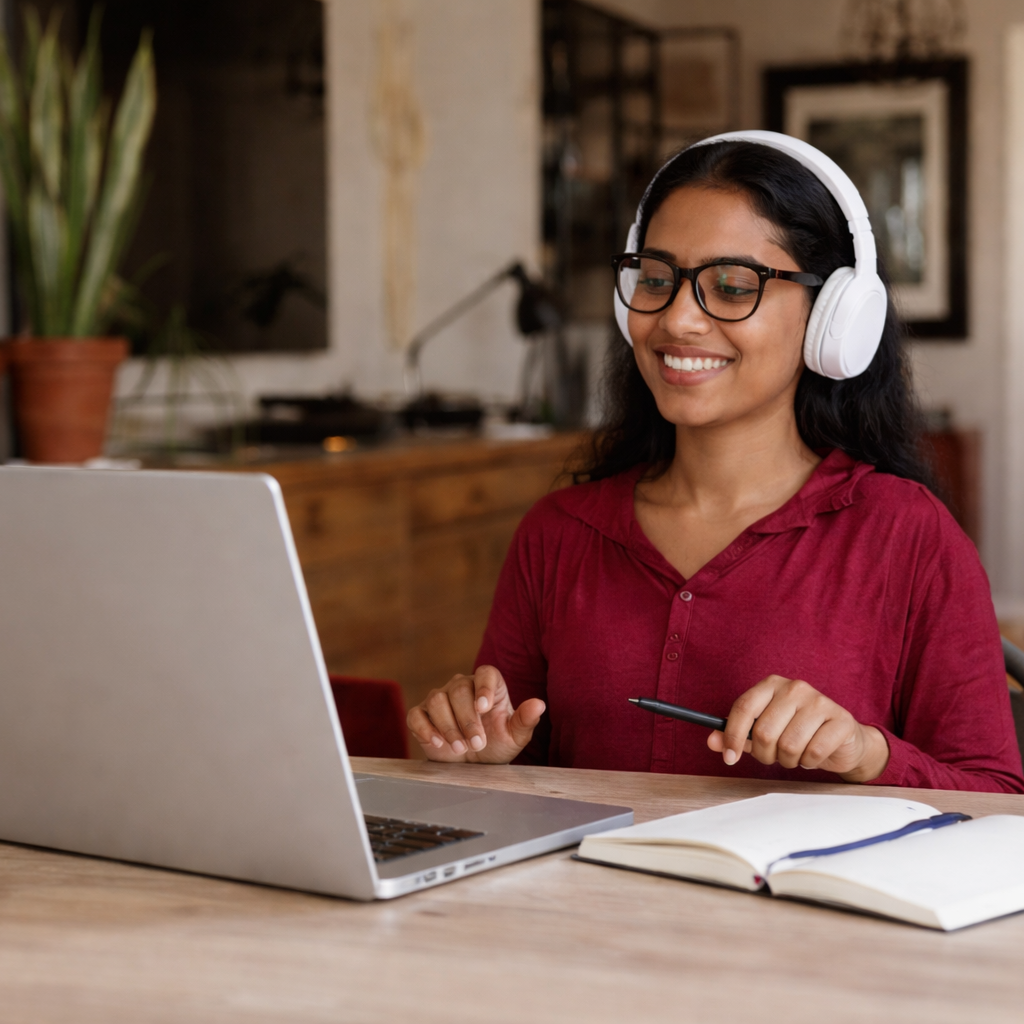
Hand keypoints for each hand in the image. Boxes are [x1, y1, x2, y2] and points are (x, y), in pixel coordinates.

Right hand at [406, 665, 545, 762]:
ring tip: (461, 749)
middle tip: (477, 744)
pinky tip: (437, 743)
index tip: (484, 707)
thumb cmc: (496, 745)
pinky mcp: (421, 715)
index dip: (484, 687)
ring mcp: (439, 699)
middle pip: (459, 690)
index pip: (485, 673)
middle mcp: (461, 687)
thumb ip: (525, 720)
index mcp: (487, 686)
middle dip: (468, 720)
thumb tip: (539, 704)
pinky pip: (416, 714)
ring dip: (449, 727)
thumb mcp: (514, 736)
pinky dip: (425, 728)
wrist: (473, 766)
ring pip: (437, 700)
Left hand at [706, 675, 889, 781]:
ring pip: (788, 745)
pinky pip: (813, 753)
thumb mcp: (764, 731)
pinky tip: (813, 755)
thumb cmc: (799, 733)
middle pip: (764, 732)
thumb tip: (712, 741)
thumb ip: (737, 734)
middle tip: (774, 756)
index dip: (732, 736)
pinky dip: (809, 762)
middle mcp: (795, 688)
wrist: (844, 741)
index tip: (729, 758)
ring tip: (796, 754)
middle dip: (765, 754)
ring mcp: (820, 702)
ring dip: (788, 760)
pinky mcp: (840, 720)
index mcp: (772, 685)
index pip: (744, 708)